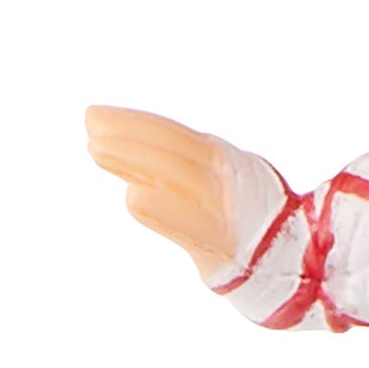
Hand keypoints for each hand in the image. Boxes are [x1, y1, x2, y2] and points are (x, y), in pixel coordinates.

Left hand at [85, 105, 239, 272]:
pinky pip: (190, 222)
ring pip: (175, 175)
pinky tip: (133, 196)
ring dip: (134, 160)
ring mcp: (222, 205)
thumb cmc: (234, 213)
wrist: (279, 251)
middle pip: (169, 149)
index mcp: (216, 156)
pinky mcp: (220, 241)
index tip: (94, 116)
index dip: (132, 122)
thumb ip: (165, 167)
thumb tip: (114, 152)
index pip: (169, 133)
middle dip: (128, 136)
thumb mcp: (205, 179)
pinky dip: (163, 208)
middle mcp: (220, 174)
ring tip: (95, 149)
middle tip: (89, 126)